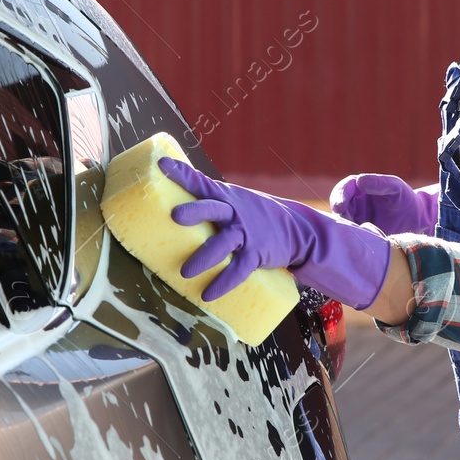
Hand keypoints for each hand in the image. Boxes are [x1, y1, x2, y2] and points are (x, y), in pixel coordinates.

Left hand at [157, 156, 392, 307]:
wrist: (296, 229)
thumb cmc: (255, 215)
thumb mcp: (236, 201)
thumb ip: (211, 201)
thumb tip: (174, 205)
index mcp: (226, 197)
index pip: (201, 182)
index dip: (182, 174)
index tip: (163, 165)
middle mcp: (234, 212)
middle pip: (212, 207)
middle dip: (195, 211)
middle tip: (176, 216)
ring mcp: (246, 233)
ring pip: (222, 244)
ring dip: (203, 258)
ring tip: (185, 273)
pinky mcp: (256, 254)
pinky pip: (237, 271)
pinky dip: (222, 284)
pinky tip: (208, 295)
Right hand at [329, 174, 439, 235]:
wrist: (418, 222)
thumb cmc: (406, 200)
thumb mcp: (397, 188)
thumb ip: (381, 183)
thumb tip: (359, 181)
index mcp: (358, 189)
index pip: (342, 190)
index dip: (338, 197)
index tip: (339, 207)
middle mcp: (352, 206)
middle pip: (338, 210)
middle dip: (339, 218)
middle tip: (346, 225)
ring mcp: (355, 222)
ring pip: (341, 227)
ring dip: (345, 231)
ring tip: (357, 236)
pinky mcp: (360, 238)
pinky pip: (351, 240)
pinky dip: (352, 242)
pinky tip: (360, 246)